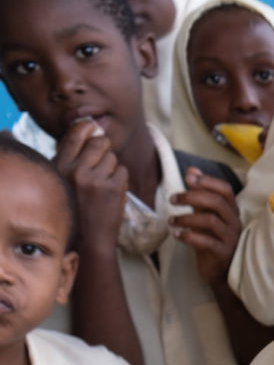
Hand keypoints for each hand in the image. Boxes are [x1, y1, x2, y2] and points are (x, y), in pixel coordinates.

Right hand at [54, 120, 126, 255]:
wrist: (88, 239)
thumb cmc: (77, 207)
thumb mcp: (63, 180)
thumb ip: (72, 158)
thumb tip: (89, 128)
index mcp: (59, 167)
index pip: (74, 135)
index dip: (86, 127)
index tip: (93, 125)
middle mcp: (74, 171)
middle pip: (99, 143)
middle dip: (105, 150)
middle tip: (102, 165)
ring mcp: (94, 179)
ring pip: (113, 157)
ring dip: (112, 168)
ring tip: (103, 185)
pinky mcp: (112, 188)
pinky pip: (123, 171)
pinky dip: (121, 180)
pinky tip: (112, 192)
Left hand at [170, 168, 241, 285]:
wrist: (220, 271)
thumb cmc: (212, 240)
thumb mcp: (205, 215)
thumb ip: (199, 195)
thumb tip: (192, 170)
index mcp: (230, 211)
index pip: (225, 190)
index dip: (208, 181)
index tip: (188, 178)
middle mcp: (233, 222)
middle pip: (217, 202)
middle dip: (192, 197)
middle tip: (172, 199)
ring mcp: (230, 238)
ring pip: (211, 221)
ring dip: (187, 218)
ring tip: (171, 221)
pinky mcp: (222, 253)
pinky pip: (206, 242)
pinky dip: (189, 237)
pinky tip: (177, 236)